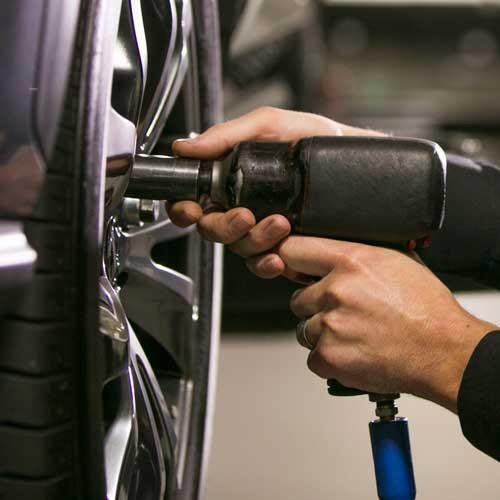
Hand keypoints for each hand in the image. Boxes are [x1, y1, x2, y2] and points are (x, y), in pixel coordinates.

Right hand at [168, 106, 383, 277]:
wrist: (366, 163)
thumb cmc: (323, 141)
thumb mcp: (276, 127)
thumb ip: (231, 135)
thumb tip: (187, 146)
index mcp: (236, 181)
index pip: (196, 202)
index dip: (186, 209)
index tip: (192, 209)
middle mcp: (247, 208)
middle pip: (214, 231)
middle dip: (226, 227)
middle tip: (246, 216)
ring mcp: (267, 230)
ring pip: (239, 250)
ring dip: (253, 241)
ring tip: (280, 224)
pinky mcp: (289, 248)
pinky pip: (266, 266)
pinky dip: (269, 264)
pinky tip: (281, 256)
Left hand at [279, 236, 495, 411]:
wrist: (445, 351)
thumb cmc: (427, 309)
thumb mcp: (397, 262)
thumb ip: (360, 254)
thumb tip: (334, 251)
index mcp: (351, 261)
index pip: (293, 250)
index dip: (289, 260)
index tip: (288, 267)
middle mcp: (336, 290)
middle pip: (298, 297)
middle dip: (315, 306)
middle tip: (343, 313)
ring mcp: (331, 325)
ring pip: (304, 329)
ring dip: (323, 334)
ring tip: (355, 335)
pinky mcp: (330, 356)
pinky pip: (313, 357)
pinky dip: (329, 358)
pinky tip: (354, 353)